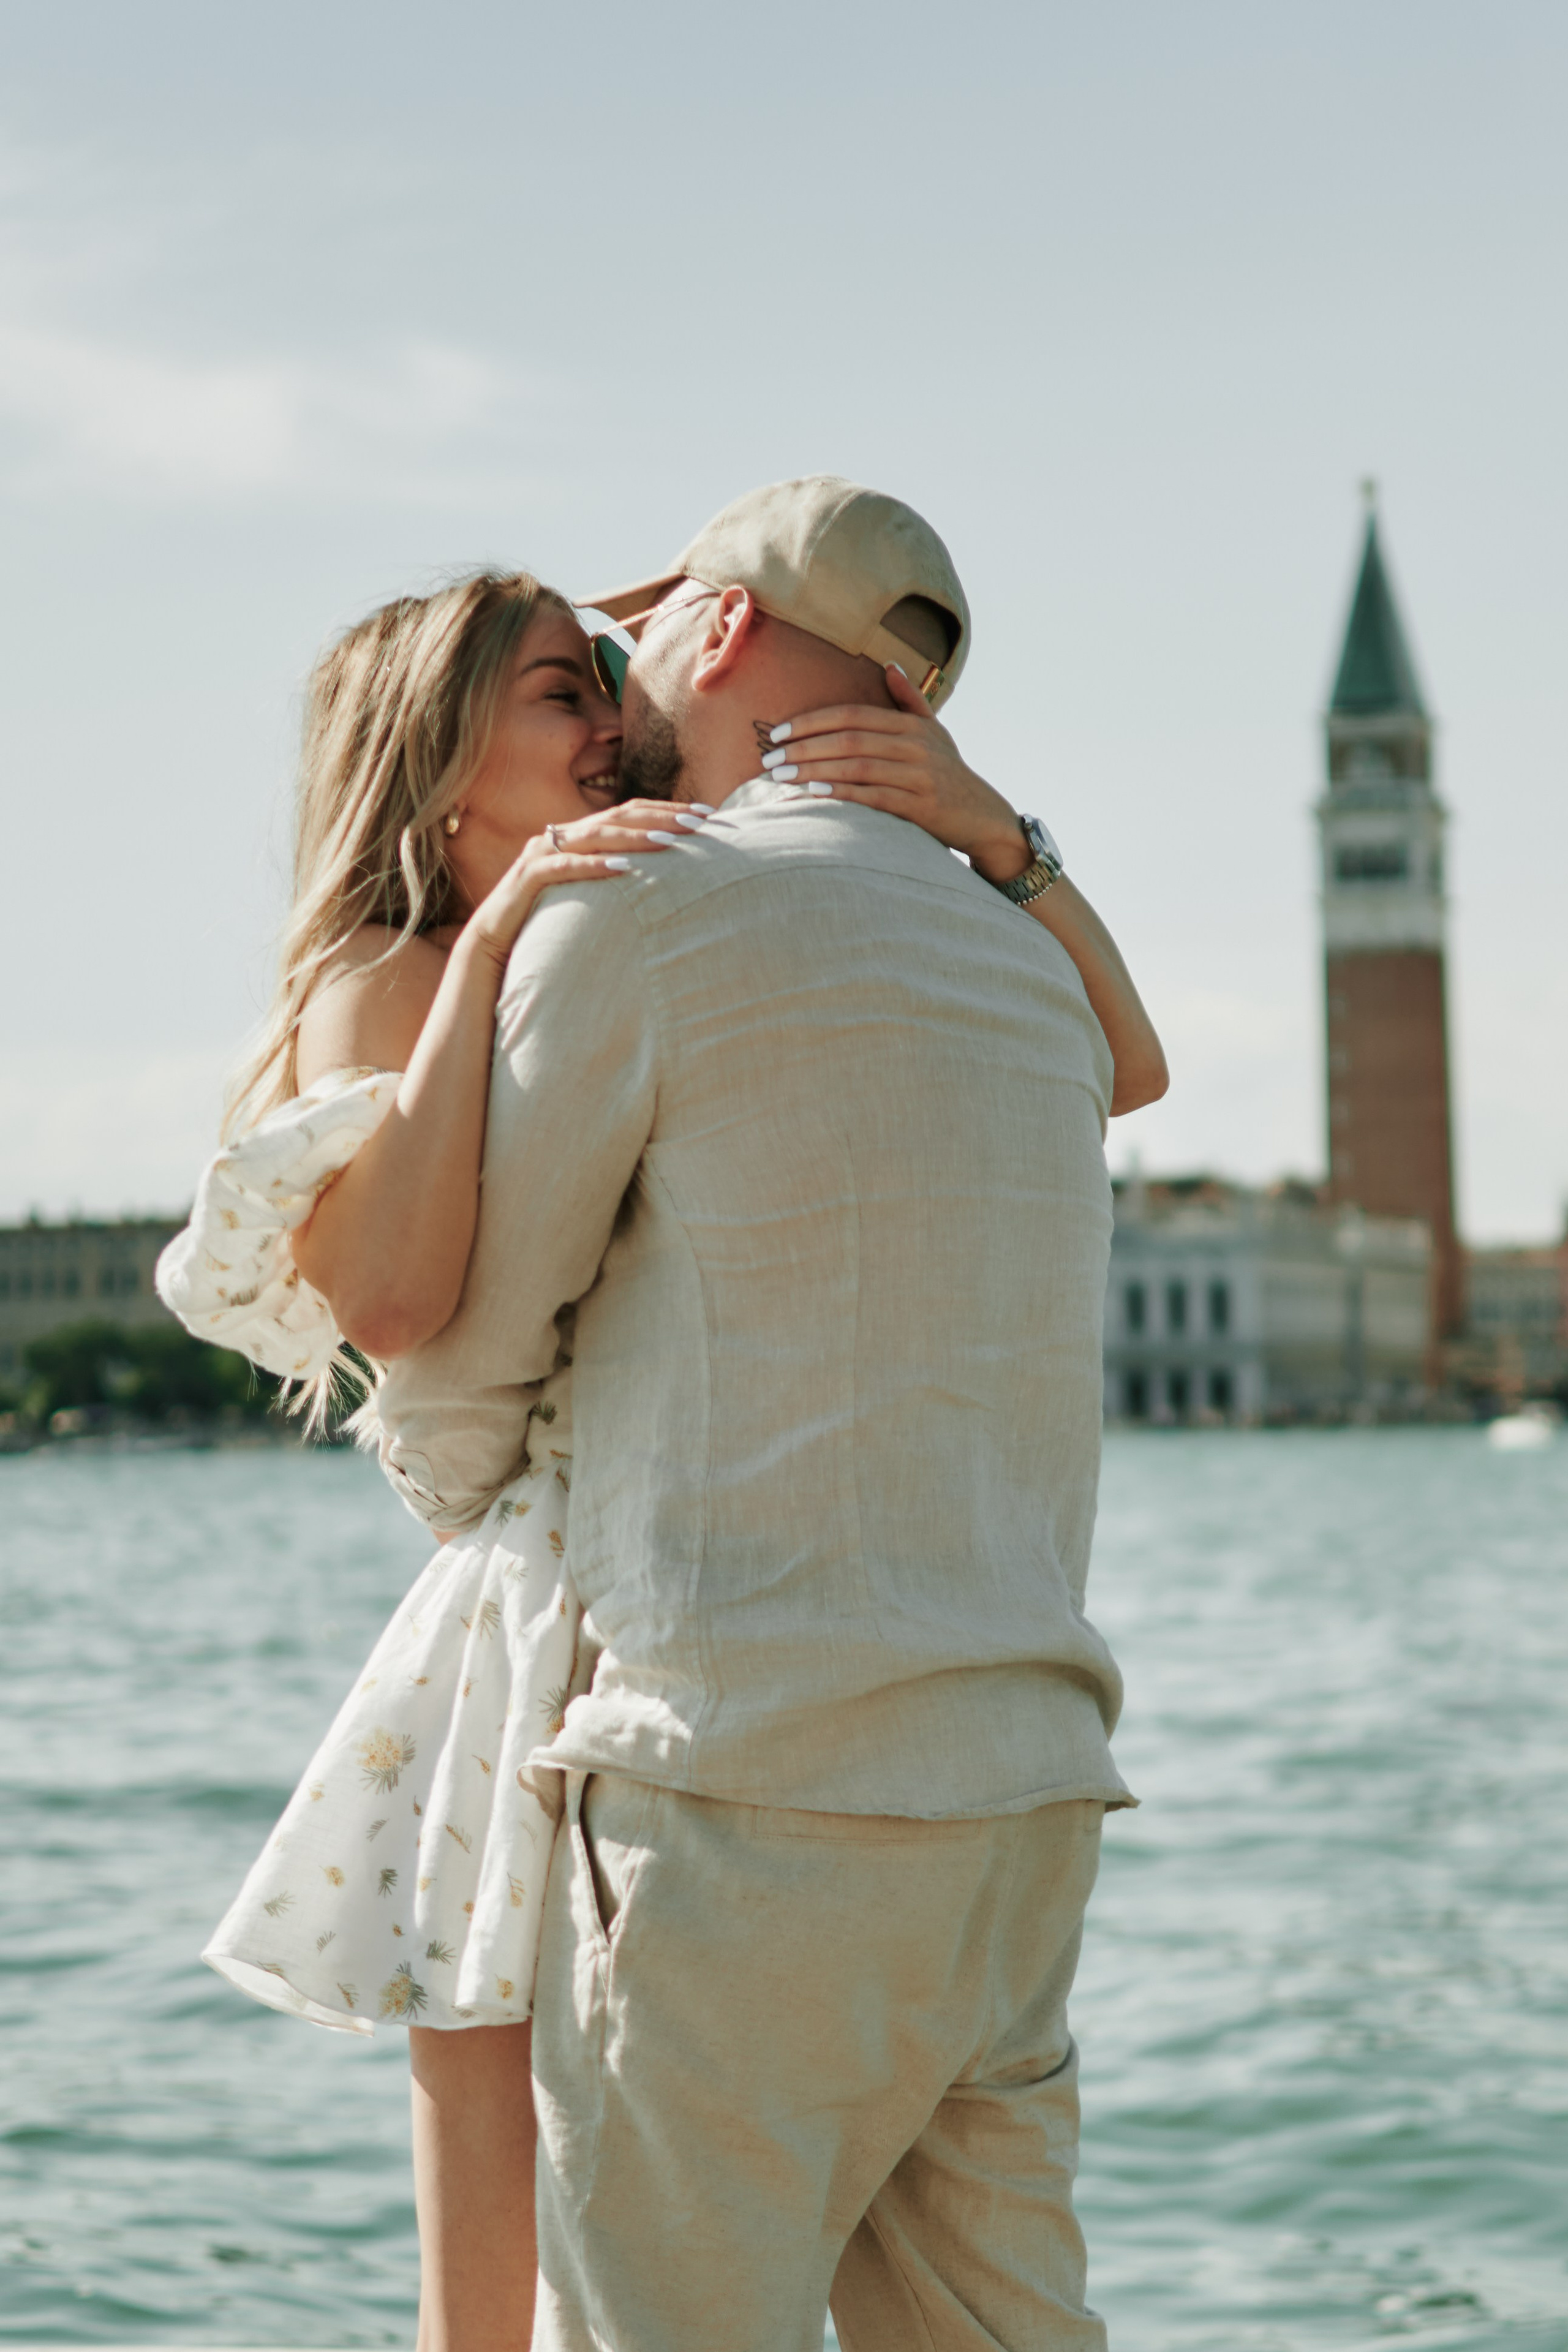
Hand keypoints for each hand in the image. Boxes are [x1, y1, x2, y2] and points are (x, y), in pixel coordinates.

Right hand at [461, 801, 709, 968]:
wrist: (492, 947)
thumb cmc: (546, 922)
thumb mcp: (589, 896)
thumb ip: (618, 878)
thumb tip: (669, 878)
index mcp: (577, 836)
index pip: (630, 812)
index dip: (669, 810)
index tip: (709, 815)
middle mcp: (560, 837)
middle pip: (618, 816)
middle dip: (662, 817)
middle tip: (702, 823)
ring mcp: (541, 854)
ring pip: (594, 836)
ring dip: (635, 837)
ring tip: (670, 841)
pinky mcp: (527, 879)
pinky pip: (564, 868)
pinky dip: (594, 865)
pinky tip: (623, 868)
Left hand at [771, 666, 1029, 882]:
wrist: (983, 816)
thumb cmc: (950, 773)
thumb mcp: (935, 732)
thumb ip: (910, 700)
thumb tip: (889, 666)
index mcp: (912, 726)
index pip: (853, 715)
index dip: (813, 721)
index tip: (780, 731)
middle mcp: (916, 747)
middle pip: (849, 740)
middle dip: (804, 747)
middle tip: (769, 758)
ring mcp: (919, 777)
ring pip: (856, 767)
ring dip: (814, 771)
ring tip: (780, 777)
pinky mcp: (920, 808)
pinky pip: (873, 797)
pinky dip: (841, 794)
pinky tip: (813, 794)